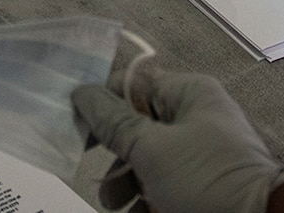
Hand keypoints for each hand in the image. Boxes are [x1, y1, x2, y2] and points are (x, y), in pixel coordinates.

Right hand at [74, 67, 283, 212]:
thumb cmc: (206, 178)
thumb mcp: (153, 150)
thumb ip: (114, 123)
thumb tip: (81, 92)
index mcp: (190, 94)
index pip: (134, 84)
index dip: (103, 103)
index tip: (77, 128)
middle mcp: (196, 117)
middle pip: (139, 126)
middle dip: (115, 154)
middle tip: (94, 173)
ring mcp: (201, 154)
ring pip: (150, 160)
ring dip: (126, 182)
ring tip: (114, 206)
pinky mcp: (203, 185)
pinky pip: (166, 184)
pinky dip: (147, 199)